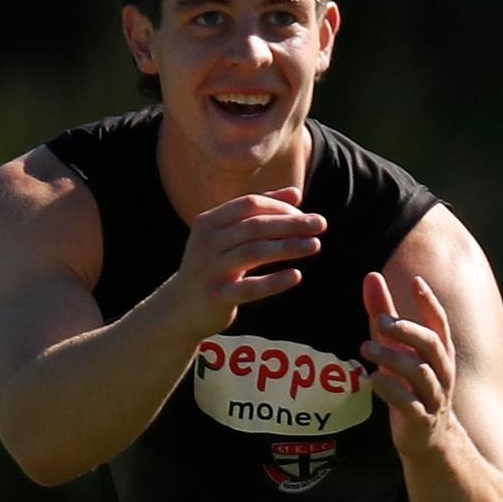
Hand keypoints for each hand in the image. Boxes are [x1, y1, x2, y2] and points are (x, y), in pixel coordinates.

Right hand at [170, 187, 325, 339]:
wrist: (181, 307)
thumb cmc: (213, 265)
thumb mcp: (229, 235)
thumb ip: (260, 212)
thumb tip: (296, 193)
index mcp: (208, 222)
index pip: (249, 204)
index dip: (280, 206)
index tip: (306, 214)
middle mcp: (207, 242)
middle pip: (255, 226)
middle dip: (291, 223)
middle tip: (321, 224)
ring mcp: (211, 270)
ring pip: (254, 253)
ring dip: (288, 247)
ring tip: (315, 245)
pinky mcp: (218, 296)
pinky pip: (250, 288)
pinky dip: (274, 282)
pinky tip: (297, 276)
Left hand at [361, 271, 457, 459]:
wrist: (429, 439)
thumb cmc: (411, 385)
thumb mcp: (397, 347)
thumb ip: (384, 313)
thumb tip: (371, 276)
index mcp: (439, 352)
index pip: (439, 323)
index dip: (430, 302)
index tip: (416, 282)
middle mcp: (441, 372)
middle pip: (432, 345)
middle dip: (408, 331)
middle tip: (380, 321)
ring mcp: (433, 397)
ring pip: (419, 373)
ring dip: (393, 358)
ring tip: (366, 347)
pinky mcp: (420, 419)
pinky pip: (408, 403)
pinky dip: (390, 390)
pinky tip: (372, 379)